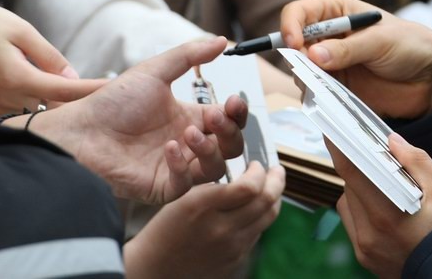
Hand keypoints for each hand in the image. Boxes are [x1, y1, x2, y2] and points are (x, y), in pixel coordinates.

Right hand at [0, 4, 104, 114]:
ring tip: (86, 99)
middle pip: (54, 109)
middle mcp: (8, 98)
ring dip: (59, 106)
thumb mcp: (21, 31)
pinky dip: (40, 106)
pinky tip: (54, 96)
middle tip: (108, 95)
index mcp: (18, 78)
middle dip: (78, 104)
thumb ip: (49, 56)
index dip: (91, 90)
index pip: (64, 91)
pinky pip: (23, 112)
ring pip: (39, 114)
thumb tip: (72, 79)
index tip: (114, 88)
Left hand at [28, 36, 247, 202]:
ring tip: (187, 133)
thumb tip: (223, 40)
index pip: (227, 120)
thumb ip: (189, 55)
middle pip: (230, 146)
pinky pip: (186, 184)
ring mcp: (176, 168)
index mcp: (189, 117)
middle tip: (214, 117)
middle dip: (230, 132)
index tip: (233, 101)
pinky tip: (168, 147)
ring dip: (210, 149)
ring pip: (216, 169)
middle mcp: (187, 144)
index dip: (235, 113)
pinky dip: (183, 166)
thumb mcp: (154, 71)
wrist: (81, 130)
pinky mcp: (161, 187)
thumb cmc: (113, 102)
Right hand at [124, 162, 285, 278]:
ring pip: (268, 217)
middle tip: (276, 171)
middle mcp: (221, 229)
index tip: (256, 164)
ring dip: (273, 198)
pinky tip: (253, 210)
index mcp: (202, 207)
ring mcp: (231, 248)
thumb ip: (216, 186)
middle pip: (267, 201)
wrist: (155, 269)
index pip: (249, 187)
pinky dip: (260, 217)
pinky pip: (258, 233)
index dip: (260, 171)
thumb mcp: (184, 198)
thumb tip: (248, 173)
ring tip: (270, 187)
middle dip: (276, 180)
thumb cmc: (165, 230)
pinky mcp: (236, 261)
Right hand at [279, 0, 431, 119]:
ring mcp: (330, 63)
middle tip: (310, 71)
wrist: (431, 78)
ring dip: (306, 79)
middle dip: (296, 57)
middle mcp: (327, 36)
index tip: (294, 43)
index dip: (291, 25)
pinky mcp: (336, 87)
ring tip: (326, 85)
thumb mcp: (381, 41)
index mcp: (336, 11)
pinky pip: (315, 92)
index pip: (299, 12)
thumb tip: (314, 55)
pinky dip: (316, 96)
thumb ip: (348, 48)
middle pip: (293, 43)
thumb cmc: (410, 45)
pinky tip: (330, 98)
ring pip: (300, 70)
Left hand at [332, 133, 431, 277]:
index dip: (340, 149)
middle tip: (378, 162)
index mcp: (385, 216)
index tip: (333, 132)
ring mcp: (365, 250)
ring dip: (359, 192)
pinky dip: (363, 212)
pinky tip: (384, 210)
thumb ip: (416, 161)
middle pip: (349, 189)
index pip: (352, 174)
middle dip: (361, 171)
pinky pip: (354, 225)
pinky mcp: (366, 259)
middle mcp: (369, 236)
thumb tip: (392, 141)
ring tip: (384, 188)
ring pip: (348, 207)